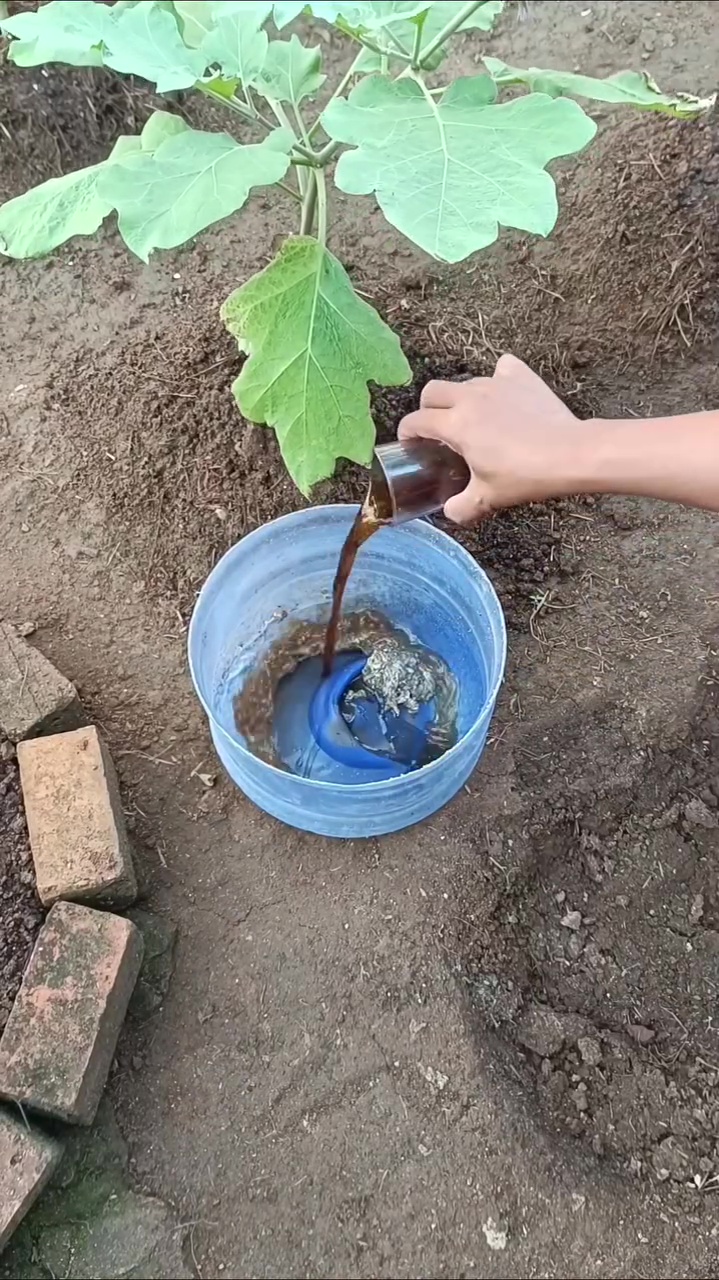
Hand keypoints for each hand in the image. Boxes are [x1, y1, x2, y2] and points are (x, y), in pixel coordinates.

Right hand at [398, 353, 579, 523]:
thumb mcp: (488, 498)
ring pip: (465, 383)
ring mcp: (496, 383)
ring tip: (474, 419)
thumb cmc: (525, 475)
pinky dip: (498, 379)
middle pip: (433, 391)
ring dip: (461, 398)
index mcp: (455, 424)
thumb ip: (461, 508)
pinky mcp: (521, 377)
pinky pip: (502, 368)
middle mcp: (470, 397)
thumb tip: (451, 512)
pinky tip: (503, 396)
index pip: (416, 421)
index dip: (407, 433)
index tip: (410, 445)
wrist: (570, 453)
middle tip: (437, 429)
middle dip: (428, 408)